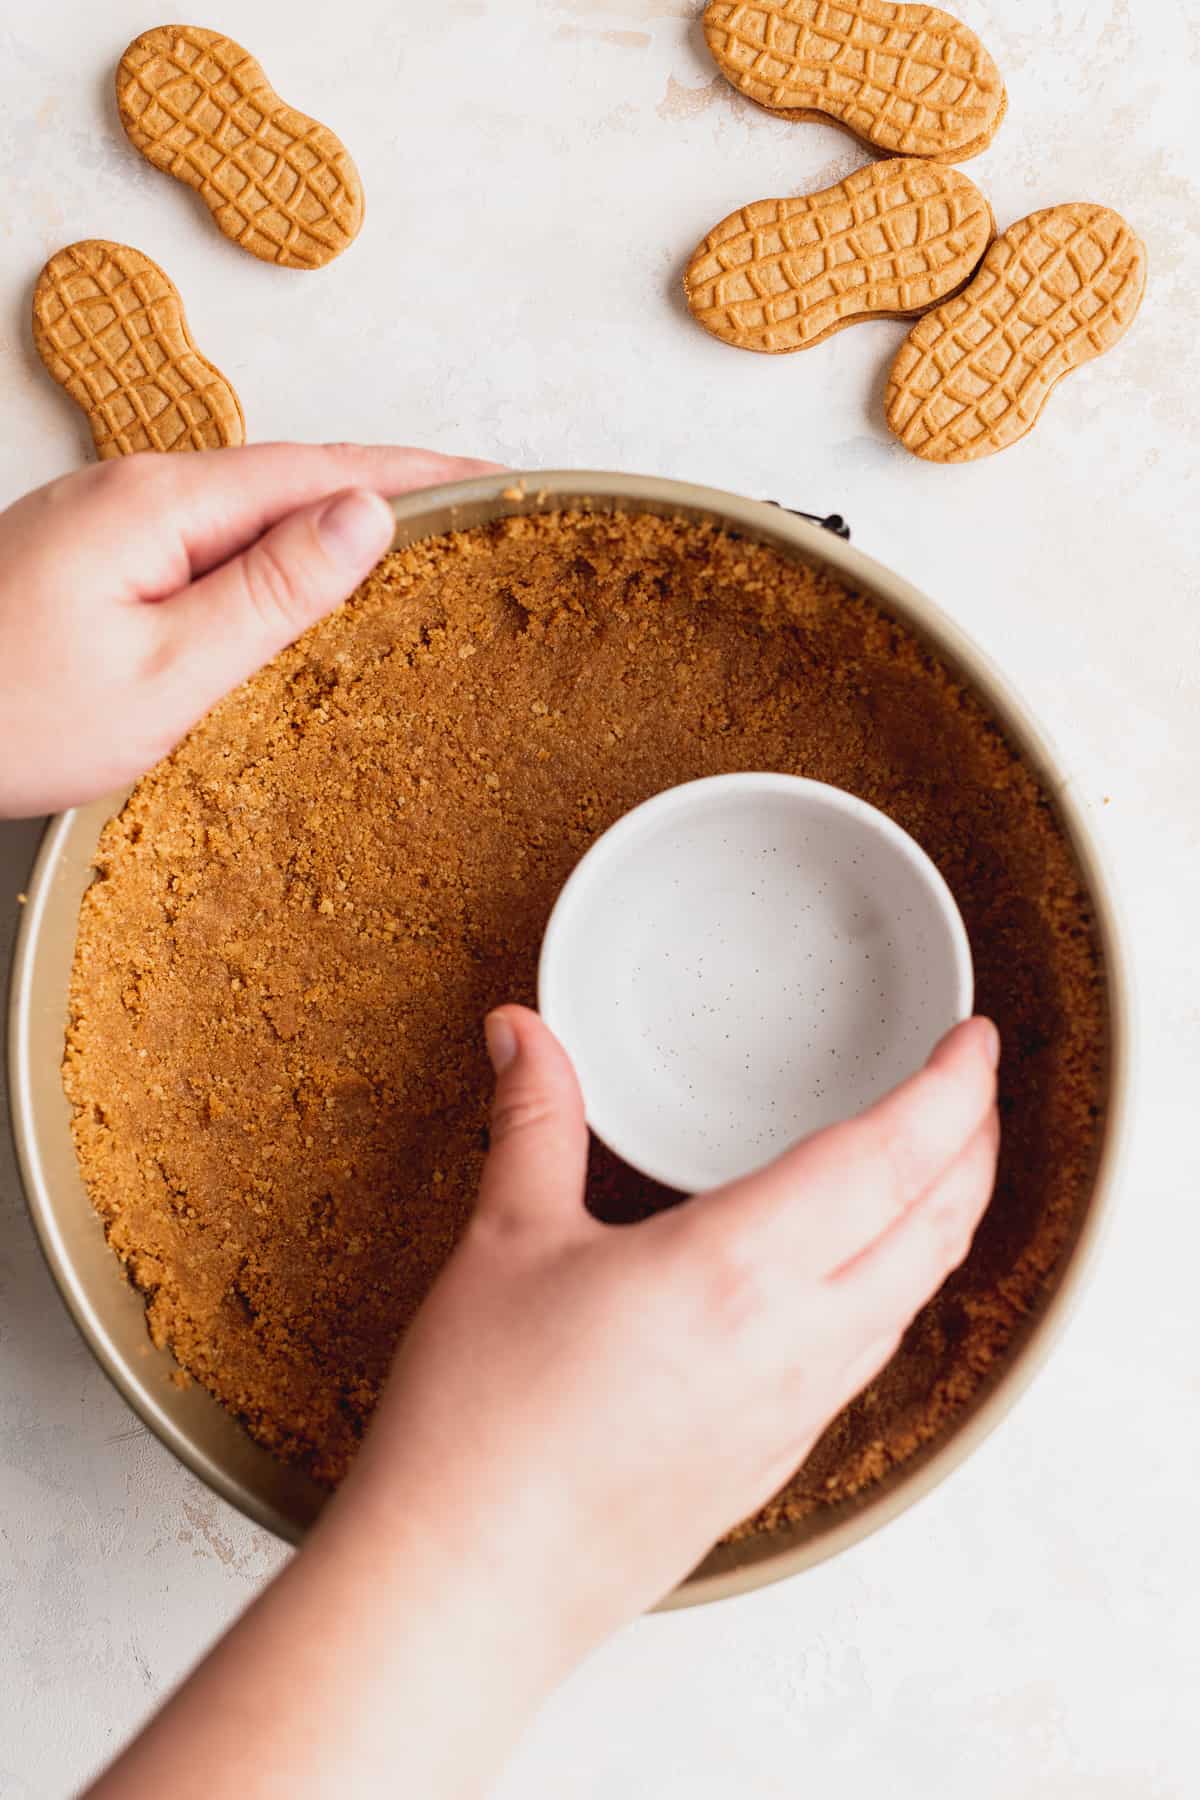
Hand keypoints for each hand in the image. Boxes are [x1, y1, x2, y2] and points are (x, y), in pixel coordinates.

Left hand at [0, 443, 496, 816]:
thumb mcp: (166, 672)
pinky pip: (208, 535)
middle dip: (389, 487)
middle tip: (477, 511)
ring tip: (416, 546)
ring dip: (333, 519)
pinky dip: (274, 550)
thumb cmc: (11, 717)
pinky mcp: (92, 557)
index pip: (321, 470)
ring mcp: (107, 519)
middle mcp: (133, 489)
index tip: (494, 477)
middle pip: (290, 474)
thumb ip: (272, 592)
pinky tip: (301, 582)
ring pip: (249, 506)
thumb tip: (366, 517)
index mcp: (160, 503)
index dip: (416, 474)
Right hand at [91, 1011, 998, 1799]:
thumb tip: (523, 1033)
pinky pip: (877, 1348)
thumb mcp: (507, 1239)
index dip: (952, 1089)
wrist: (472, 1582)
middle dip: (975, 1141)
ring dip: (948, 1212)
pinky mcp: (779, 1453)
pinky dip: (905, 1281)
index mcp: (740, 1267)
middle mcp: (796, 1339)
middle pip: (938, 1223)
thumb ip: (535, 1118)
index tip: (975, 1041)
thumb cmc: (486, 1424)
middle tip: (971, 1083)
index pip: (892, 1157)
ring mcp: (798, 1406)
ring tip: (938, 1161)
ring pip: (919, 1290)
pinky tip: (865, 1271)